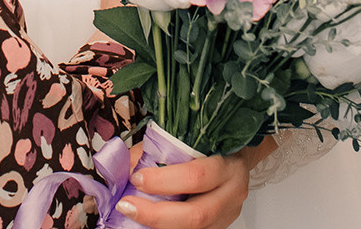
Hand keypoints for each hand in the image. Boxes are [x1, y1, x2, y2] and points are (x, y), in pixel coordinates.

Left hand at [114, 138, 274, 228]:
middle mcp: (232, 193)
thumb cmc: (211, 146)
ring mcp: (228, 215)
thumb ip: (157, 151)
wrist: (237, 159)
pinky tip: (150, 222)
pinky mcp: (220, 227)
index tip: (136, 178)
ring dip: (160, 225)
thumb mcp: (190, 140)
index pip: (196, 176)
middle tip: (127, 205)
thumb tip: (124, 166)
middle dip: (157, 214)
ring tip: (134, 214)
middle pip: (197, 214)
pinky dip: (169, 228)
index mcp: (227, 165)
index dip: (163, 181)